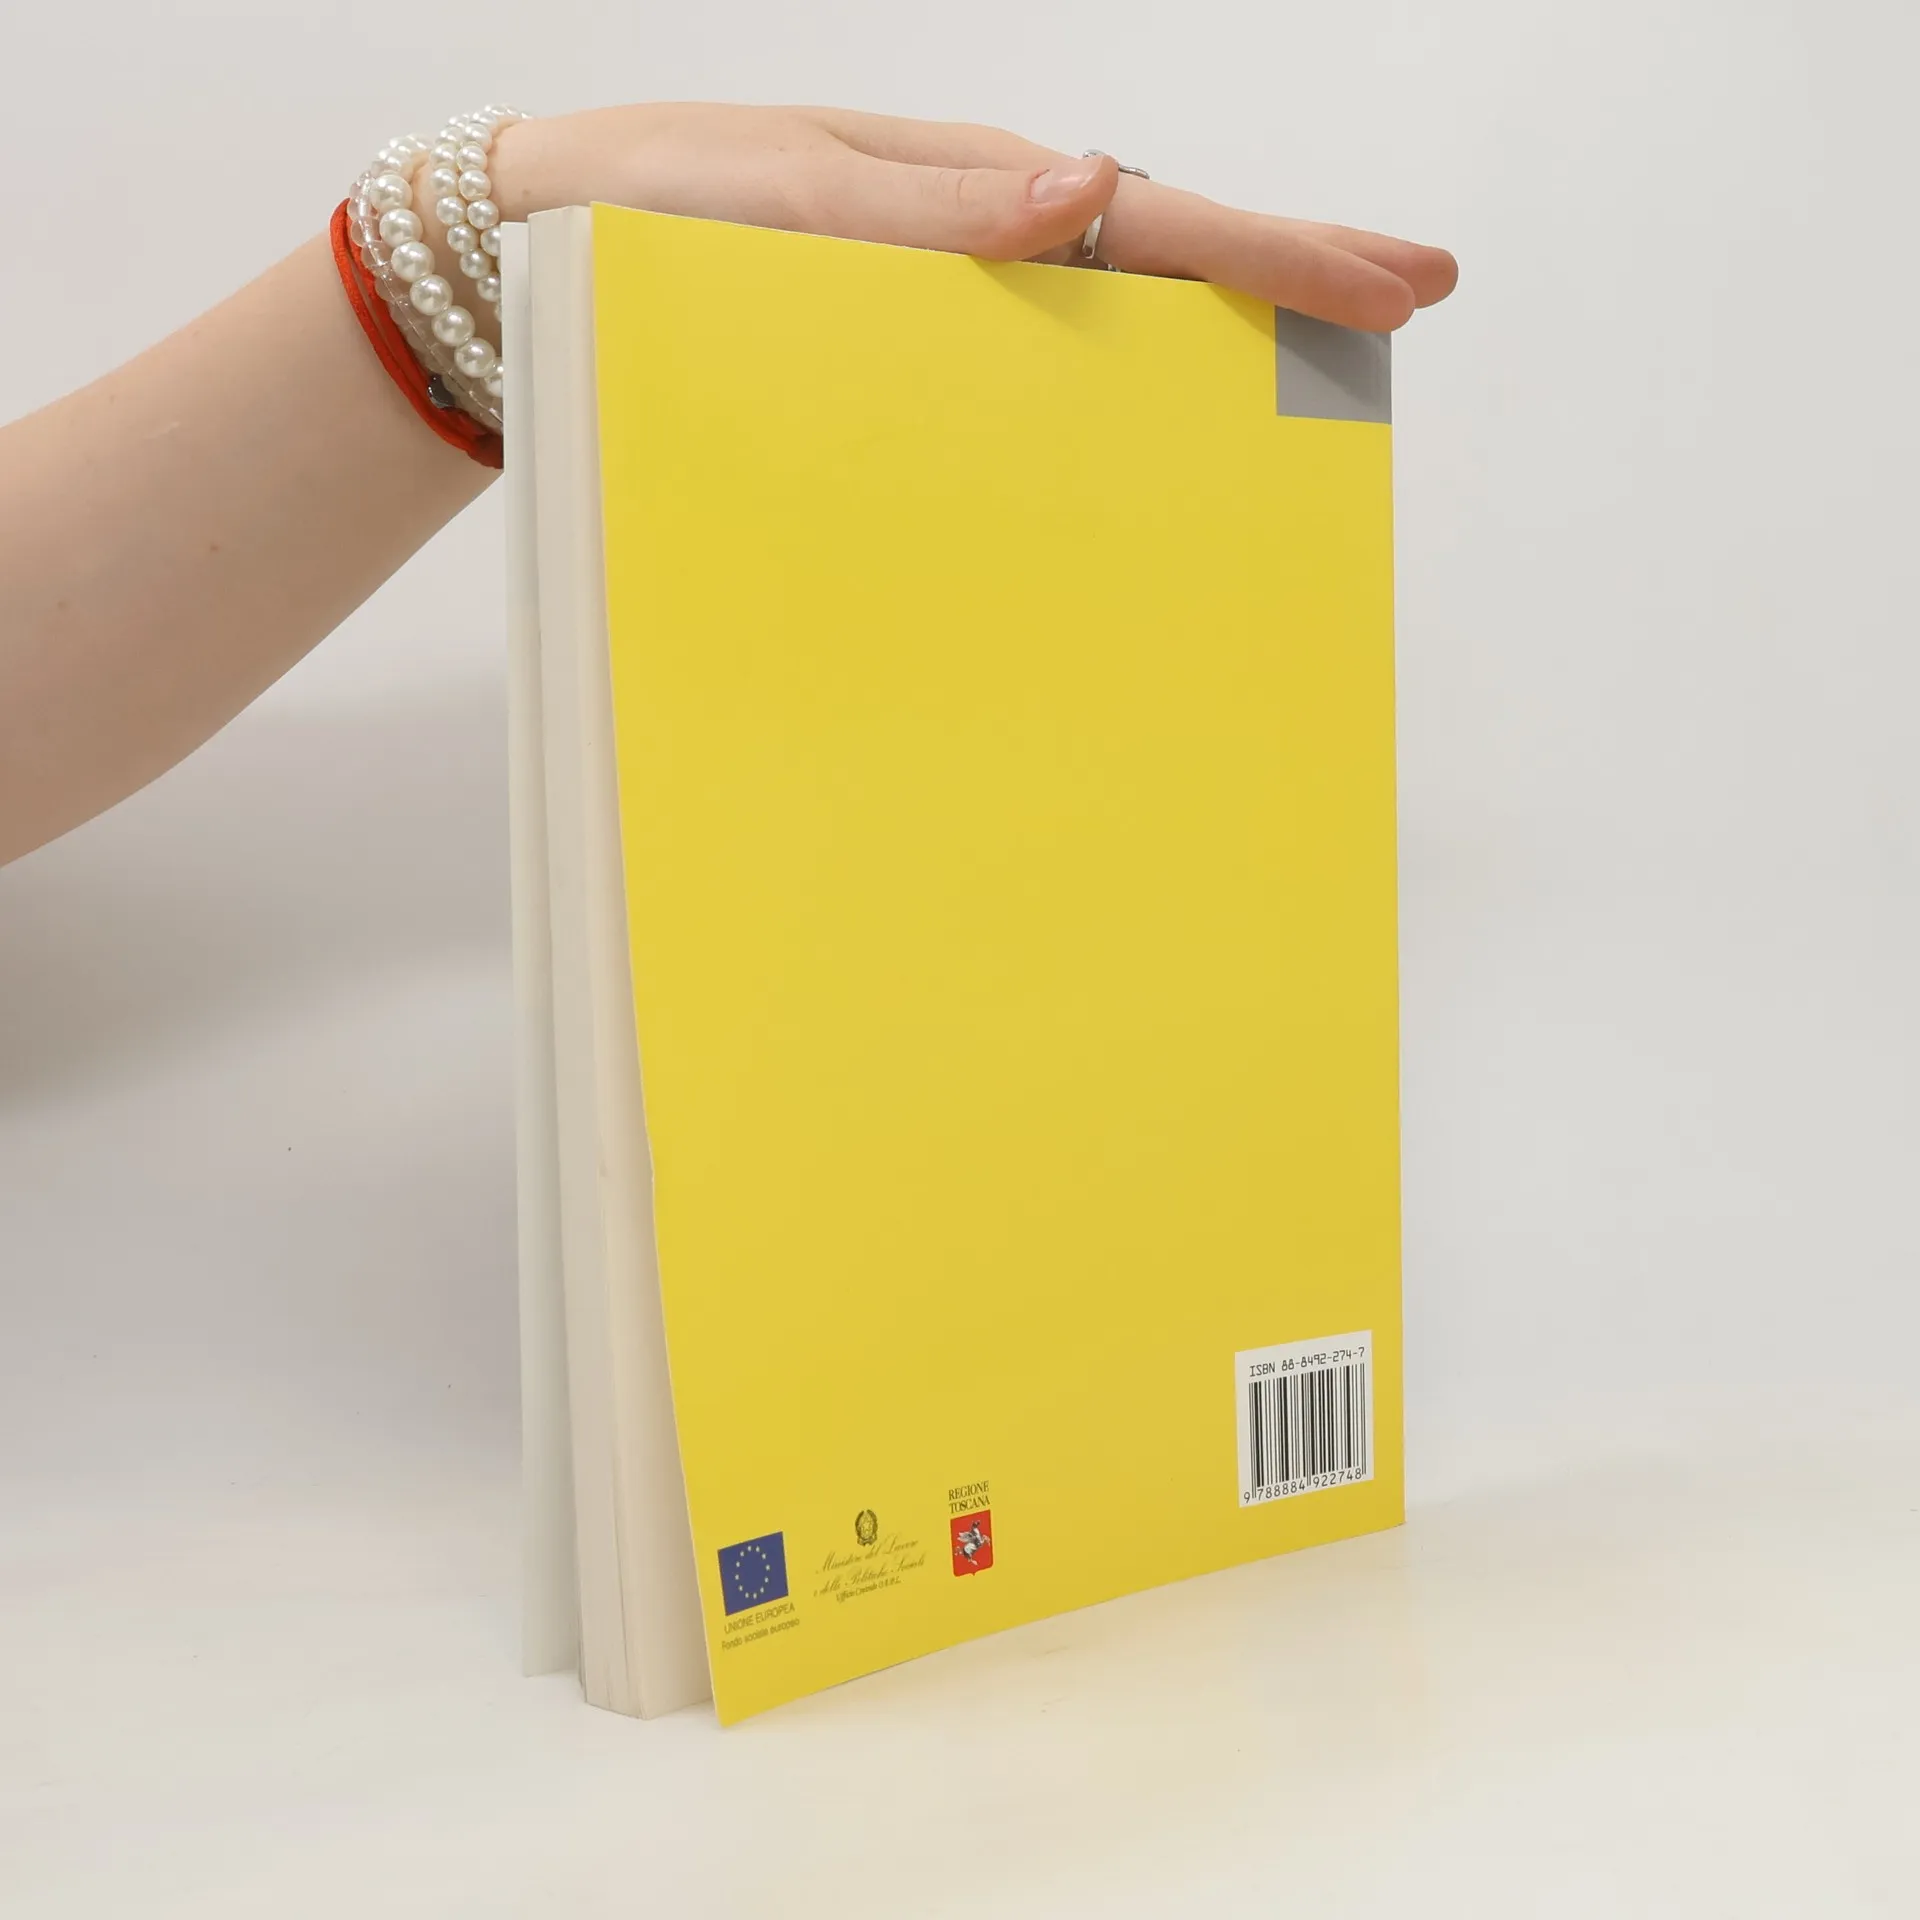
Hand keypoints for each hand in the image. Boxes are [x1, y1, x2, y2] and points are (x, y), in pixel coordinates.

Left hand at [487, 104, 1455, 332]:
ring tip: (1325, 362)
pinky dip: (1119, 386)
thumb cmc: (652, 209)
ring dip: (1223, 336)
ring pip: (1116, 317)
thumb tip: (1087, 196)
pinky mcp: (908, 354)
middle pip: (1166, 257)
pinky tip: (1162, 415)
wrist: (538, 252)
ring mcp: (952, 299)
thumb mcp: (786, 200)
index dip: (1281, 254)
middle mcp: (979, 241)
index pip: (1158, 218)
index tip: (1398, 282)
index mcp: (971, 191)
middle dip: (1294, 276)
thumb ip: (931, 211)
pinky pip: (1037, 373)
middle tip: (1414, 300)